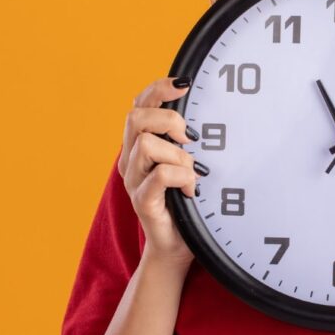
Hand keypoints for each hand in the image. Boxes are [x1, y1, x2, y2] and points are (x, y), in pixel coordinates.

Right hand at [118, 75, 208, 269]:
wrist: (176, 248)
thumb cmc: (185, 203)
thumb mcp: (186, 163)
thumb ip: (184, 140)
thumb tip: (203, 114)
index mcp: (138, 146)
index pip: (138, 104)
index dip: (158, 89)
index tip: (185, 85)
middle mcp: (130, 161)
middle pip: (136, 117)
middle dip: (169, 119)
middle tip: (190, 139)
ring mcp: (133, 182)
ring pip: (147, 144)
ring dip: (179, 155)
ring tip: (192, 173)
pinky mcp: (142, 202)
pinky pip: (160, 175)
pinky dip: (182, 177)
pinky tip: (191, 190)